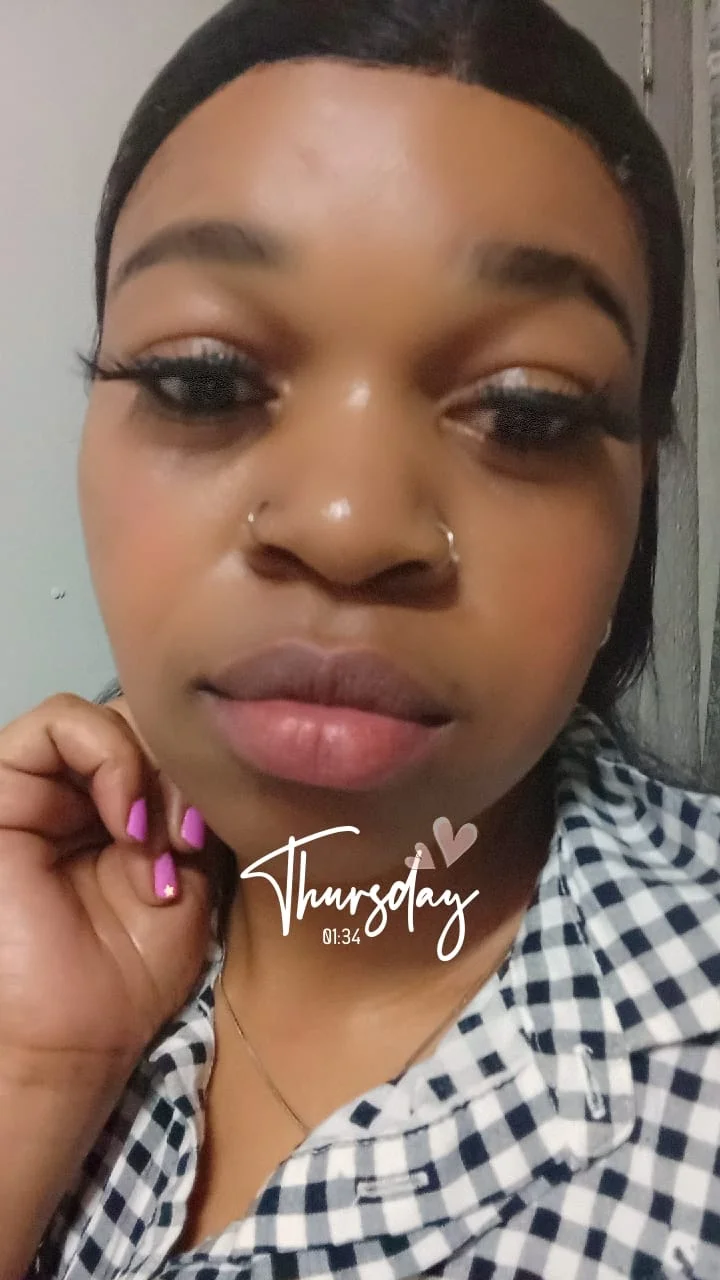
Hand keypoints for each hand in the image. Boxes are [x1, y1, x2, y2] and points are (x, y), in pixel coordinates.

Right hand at [0, 693, 212, 1083]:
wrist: (73, 1037)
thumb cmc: (128, 972)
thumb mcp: (191, 878)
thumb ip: (199, 810)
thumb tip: (213, 757)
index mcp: (122, 808)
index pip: (168, 739)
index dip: (199, 770)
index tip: (207, 838)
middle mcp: (79, 790)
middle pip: (143, 720)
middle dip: (178, 770)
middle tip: (186, 839)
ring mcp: (39, 786)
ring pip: (106, 712)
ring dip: (146, 769)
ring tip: (150, 839)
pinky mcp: (2, 788)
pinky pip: (56, 721)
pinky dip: (107, 756)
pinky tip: (124, 820)